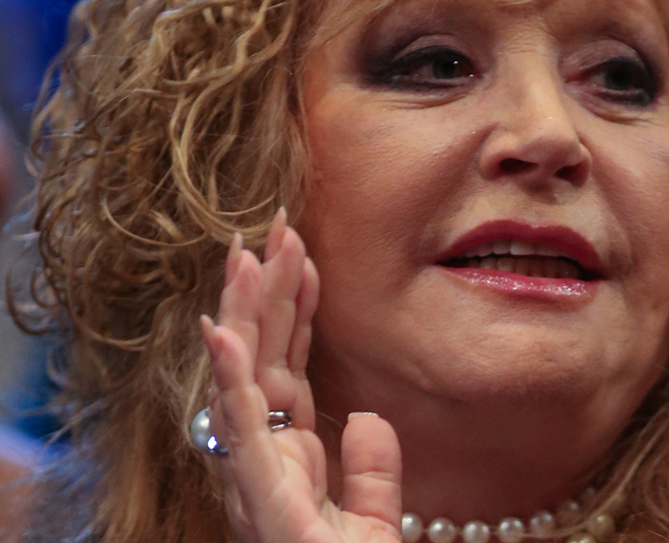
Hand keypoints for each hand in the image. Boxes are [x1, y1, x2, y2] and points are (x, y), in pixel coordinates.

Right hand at [202, 209, 403, 542]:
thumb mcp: (373, 523)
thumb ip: (374, 473)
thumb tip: (370, 418)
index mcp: (290, 455)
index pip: (290, 368)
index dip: (295, 313)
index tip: (303, 257)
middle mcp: (265, 456)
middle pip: (265, 360)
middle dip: (267, 294)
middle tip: (272, 230)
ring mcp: (258, 473)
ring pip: (247, 377)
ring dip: (246, 313)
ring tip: (247, 253)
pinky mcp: (260, 494)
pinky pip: (239, 425)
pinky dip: (227, 376)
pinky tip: (220, 327)